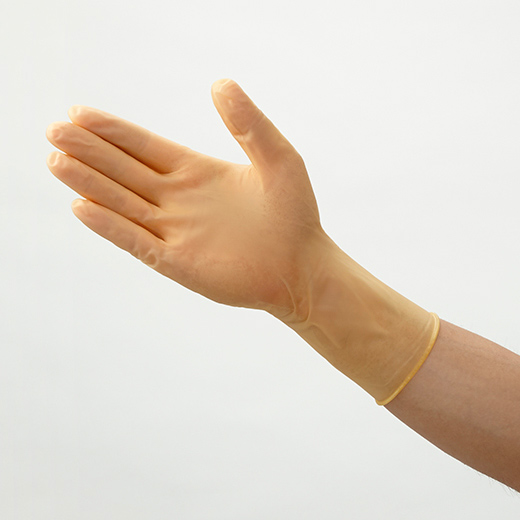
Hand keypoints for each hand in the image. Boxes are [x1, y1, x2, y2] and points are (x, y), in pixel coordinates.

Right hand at [46, 79, 326, 317]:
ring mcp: (174, 231)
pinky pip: (135, 240)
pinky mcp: (176, 262)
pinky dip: (109, 225)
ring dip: (89, 183)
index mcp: (197, 172)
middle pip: (123, 170)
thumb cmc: (295, 214)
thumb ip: (249, 123)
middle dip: (89, 151)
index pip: (144, 146)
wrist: (302, 266)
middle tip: (54, 129)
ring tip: (55, 159)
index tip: (79, 112)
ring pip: (122, 202)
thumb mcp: (278, 158)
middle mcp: (178, 199)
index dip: (112, 130)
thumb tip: (219, 82)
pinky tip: (82, 206)